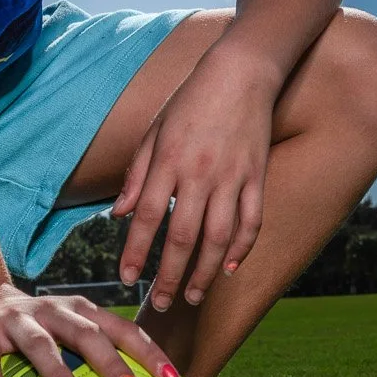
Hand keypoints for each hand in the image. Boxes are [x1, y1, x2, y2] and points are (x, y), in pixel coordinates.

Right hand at [0, 282, 180, 376]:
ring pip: (40, 343)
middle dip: (112, 364)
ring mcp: (16, 321)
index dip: (148, 353)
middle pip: (86, 334)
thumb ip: (98, 361)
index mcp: (80, 312)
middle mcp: (52, 311)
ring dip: (58, 370)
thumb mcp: (68, 336)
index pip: (122, 329)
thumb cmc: (38, 334)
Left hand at [113, 39, 276, 312]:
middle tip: (159, 304)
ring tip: (192, 297)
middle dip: (169, 276)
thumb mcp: (154, 131)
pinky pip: (251, 221)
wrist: (242, 71)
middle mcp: (199, 173)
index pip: (147, 217)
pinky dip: (240, 249)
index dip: (135, 252)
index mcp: (168, 160)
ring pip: (218, 237)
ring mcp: (232, 177)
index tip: (126, 278)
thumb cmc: (191, 100)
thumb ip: (137, 175)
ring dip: (204, 272)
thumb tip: (119, 216)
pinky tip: (227, 269)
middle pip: (182, 237)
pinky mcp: (257, 176)